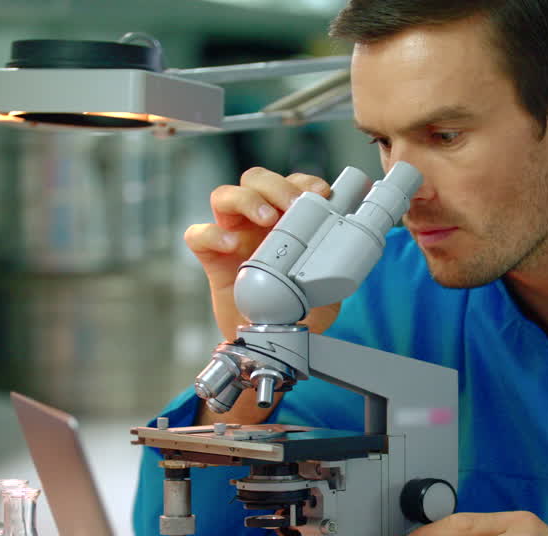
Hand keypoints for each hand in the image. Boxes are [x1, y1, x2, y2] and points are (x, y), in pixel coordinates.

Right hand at [186, 168, 339, 340]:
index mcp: (287, 221)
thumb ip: (336, 272)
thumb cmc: (300, 312)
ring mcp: (232, 237)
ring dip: (246, 199)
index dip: (303, 181)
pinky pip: (197, 235)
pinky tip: (231, 246)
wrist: (275, 344)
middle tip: (293, 204)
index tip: (321, 193)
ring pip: (224, 196)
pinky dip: (211, 234)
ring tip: (267, 217)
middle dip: (276, 185)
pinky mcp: (212, 260)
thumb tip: (350, 257)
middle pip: (255, 180)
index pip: (290, 183)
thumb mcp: (329, 291)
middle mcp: (257, 223)